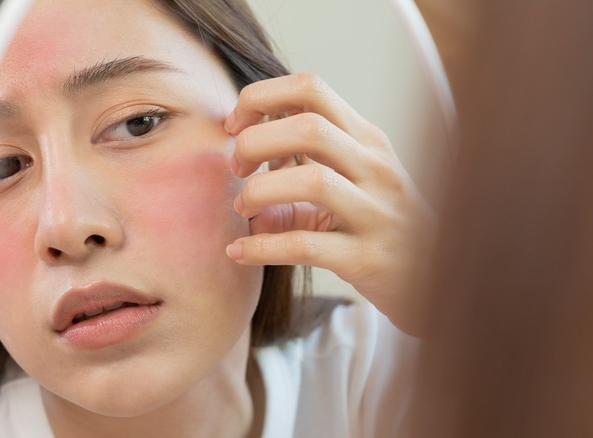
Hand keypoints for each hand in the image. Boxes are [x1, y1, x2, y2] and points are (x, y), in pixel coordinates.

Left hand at [224, 72, 434, 334]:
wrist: (438, 279)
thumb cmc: (380, 224)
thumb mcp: (350, 182)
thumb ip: (300, 166)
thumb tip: (243, 166)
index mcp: (366, 140)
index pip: (310, 88)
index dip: (261, 98)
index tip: (234, 125)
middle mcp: (375, 167)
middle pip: (307, 127)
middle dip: (255, 142)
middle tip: (236, 168)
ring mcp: (376, 212)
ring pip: (311, 181)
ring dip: (259, 191)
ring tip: (242, 208)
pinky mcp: (368, 258)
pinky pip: (306, 246)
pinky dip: (262, 247)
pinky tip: (237, 252)